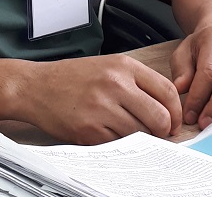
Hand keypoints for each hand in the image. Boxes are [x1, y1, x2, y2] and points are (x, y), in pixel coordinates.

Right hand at [30, 54, 182, 143]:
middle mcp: (115, 84)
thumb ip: (136, 82)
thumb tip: (165, 108)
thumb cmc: (71, 78)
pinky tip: (109, 134)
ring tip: (128, 132)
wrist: (35, 87)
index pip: (167, 91)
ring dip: (140, 139)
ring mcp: (102, 107)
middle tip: (158, 134)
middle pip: (160, 117)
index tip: (174, 121)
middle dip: (163, 131)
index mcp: (123, 66)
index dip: (176, 112)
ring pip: (141, 134)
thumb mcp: (107, 66)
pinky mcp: (89, 129)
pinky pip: (118, 144)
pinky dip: (118, 144)